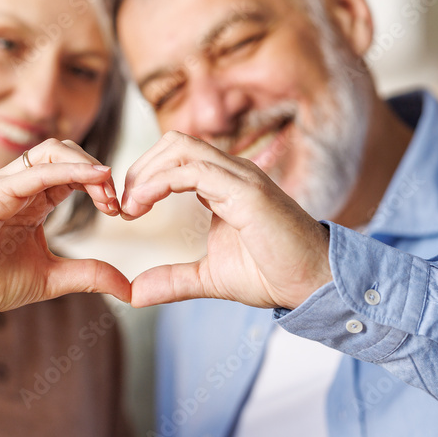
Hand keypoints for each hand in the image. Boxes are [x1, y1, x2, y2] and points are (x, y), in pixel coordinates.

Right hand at [0, 139, 128, 362]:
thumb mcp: (54, 278)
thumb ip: (90, 275)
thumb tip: (130, 289)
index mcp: (34, 197)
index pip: (74, 171)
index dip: (101, 183)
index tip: (119, 210)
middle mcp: (20, 184)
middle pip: (66, 151)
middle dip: (97, 170)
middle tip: (116, 200)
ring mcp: (4, 184)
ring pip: (51, 151)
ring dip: (86, 165)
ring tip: (107, 189)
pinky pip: (33, 172)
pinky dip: (67, 170)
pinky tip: (94, 179)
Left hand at [120, 131, 332, 308]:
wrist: (313, 284)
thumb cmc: (271, 274)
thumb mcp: (208, 278)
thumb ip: (172, 280)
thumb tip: (133, 293)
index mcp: (223, 183)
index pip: (175, 157)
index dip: (145, 176)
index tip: (128, 211)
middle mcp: (232, 172)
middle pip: (173, 142)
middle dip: (140, 168)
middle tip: (124, 207)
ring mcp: (241, 177)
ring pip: (180, 147)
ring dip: (146, 173)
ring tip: (131, 208)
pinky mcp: (247, 192)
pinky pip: (193, 171)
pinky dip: (160, 183)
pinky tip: (144, 206)